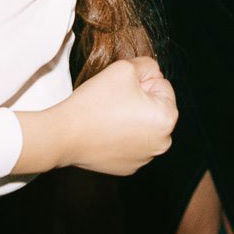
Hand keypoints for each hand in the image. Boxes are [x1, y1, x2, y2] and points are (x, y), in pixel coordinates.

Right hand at [57, 57, 176, 177]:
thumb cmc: (96, 101)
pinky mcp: (129, 168)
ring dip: (132, 120)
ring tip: (108, 117)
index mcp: (167, 118)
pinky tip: (105, 133)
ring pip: (144, 127)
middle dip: (140, 101)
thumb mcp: (125, 68)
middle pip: (155, 109)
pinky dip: (121, 137)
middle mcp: (162, 142)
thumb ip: (147, 65)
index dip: (141, 82)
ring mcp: (146, 158)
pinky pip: (131, 145)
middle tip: (114, 102)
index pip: (162, 86)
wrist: (65, 134)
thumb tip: (154, 72)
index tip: (121, 90)